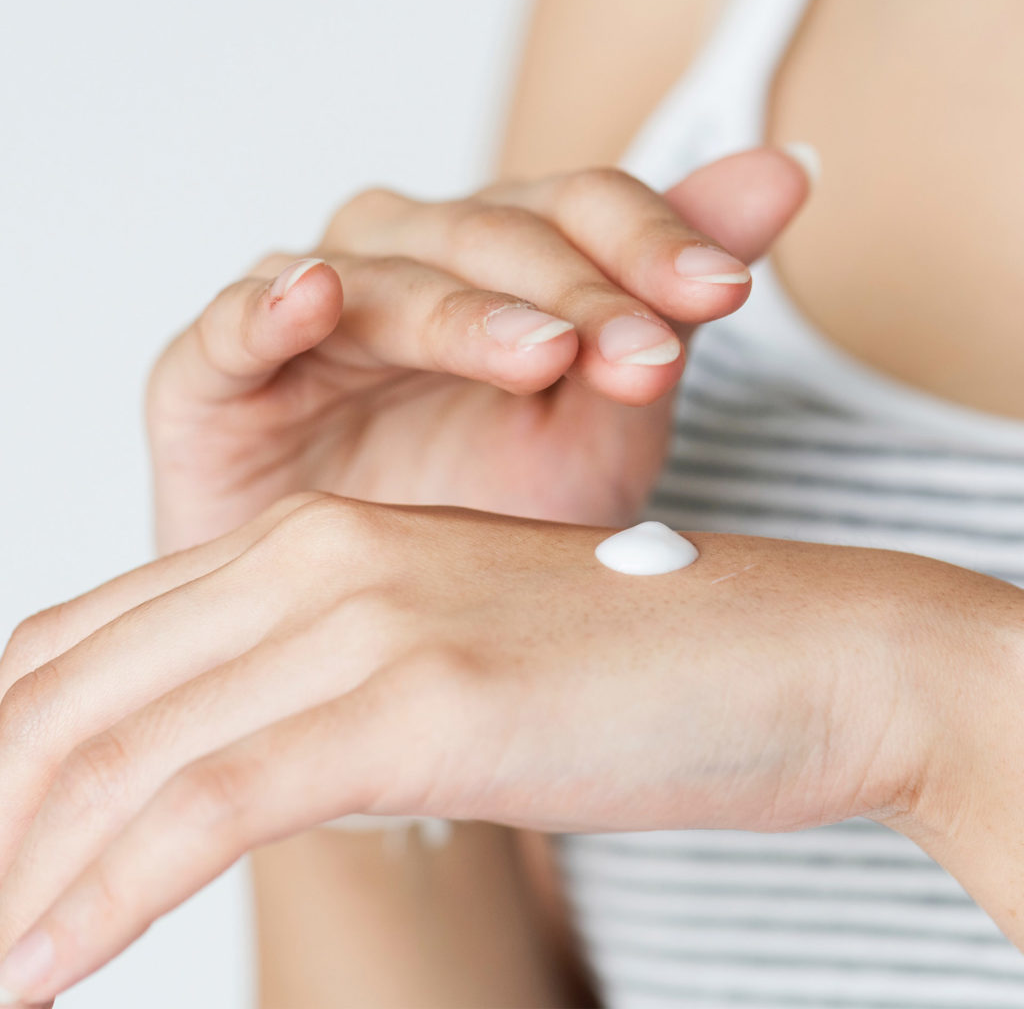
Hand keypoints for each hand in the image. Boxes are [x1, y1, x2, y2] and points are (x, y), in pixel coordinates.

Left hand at [2, 494, 1021, 1002]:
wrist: (791, 652)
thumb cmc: (631, 666)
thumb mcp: (443, 659)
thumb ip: (326, 691)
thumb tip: (221, 777)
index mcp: (316, 543)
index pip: (91, 637)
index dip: (7, 738)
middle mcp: (319, 559)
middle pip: (75, 691)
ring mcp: (365, 618)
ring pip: (122, 751)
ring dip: (23, 866)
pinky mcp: (416, 697)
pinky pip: (205, 803)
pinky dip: (103, 895)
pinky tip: (40, 965)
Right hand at [147, 150, 808, 552]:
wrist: (381, 641)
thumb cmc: (484, 527)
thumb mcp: (604, 426)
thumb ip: (668, 307)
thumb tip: (788, 169)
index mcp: (498, 273)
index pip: (576, 211)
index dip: (649, 240)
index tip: (722, 293)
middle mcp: (404, 273)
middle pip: (487, 237)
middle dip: (572, 290)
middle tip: (643, 351)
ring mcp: (308, 323)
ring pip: (380, 274)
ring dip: (458, 307)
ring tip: (538, 352)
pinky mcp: (213, 381)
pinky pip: (230, 328)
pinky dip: (266, 309)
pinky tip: (315, 298)